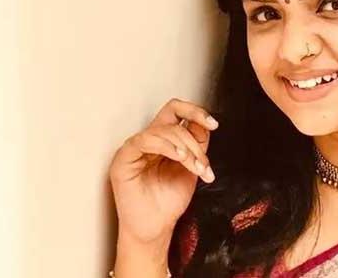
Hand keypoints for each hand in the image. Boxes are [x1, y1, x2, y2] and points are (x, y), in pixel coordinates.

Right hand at [109, 98, 218, 244]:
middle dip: (195, 139)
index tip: (214, 124)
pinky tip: (180, 157)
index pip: (178, 111)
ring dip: (186, 148)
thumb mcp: (193, 167)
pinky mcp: (123, 158)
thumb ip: (198, 144)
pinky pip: (144, 140)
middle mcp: (150, 139)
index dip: (196, 112)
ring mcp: (135, 147)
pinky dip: (166, 146)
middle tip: (204, 164)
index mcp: (165, 138)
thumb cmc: (170, 200)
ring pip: (164, 129)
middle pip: (172, 112)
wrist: (157, 226)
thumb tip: (206, 124)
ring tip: (195, 168)